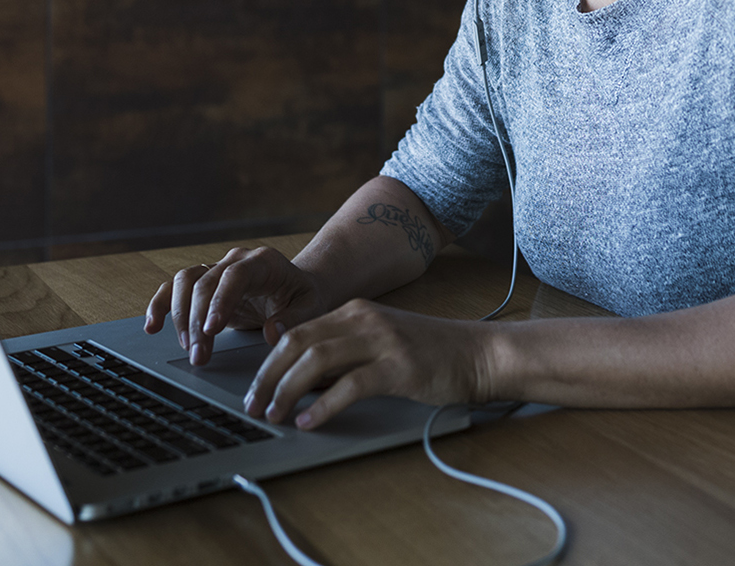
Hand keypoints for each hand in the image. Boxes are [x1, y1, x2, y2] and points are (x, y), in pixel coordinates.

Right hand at [144, 247, 329, 365]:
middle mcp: (236, 260)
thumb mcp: (311, 308)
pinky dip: (161, 304)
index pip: (235, 276)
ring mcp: (217, 269)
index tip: (211, 330)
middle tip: (199, 356)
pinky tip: (153, 326)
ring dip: (180, 317)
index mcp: (263, 262)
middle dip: (198, 322)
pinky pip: (175, 287)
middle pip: (205, 283)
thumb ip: (294, 319)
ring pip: (185, 282)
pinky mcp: (204, 283)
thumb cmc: (304, 298)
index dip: (220, 301)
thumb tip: (271, 332)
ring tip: (187, 348)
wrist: (295, 289)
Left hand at [243, 300, 496, 429]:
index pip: (297, 332)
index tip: (255, 388)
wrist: (480, 354)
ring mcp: (382, 341)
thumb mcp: (381, 345)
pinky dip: (323, 405)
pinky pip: (350, 385)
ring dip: (287, 390)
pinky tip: (310, 421)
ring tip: (274, 414)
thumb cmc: (433, 355)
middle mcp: (364, 319)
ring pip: (317, 360)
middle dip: (268, 375)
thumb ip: (345, 356)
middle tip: (253, 405)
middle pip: (298, 343)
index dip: (269, 361)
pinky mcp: (399, 367)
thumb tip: (303, 382)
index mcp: (356, 311)